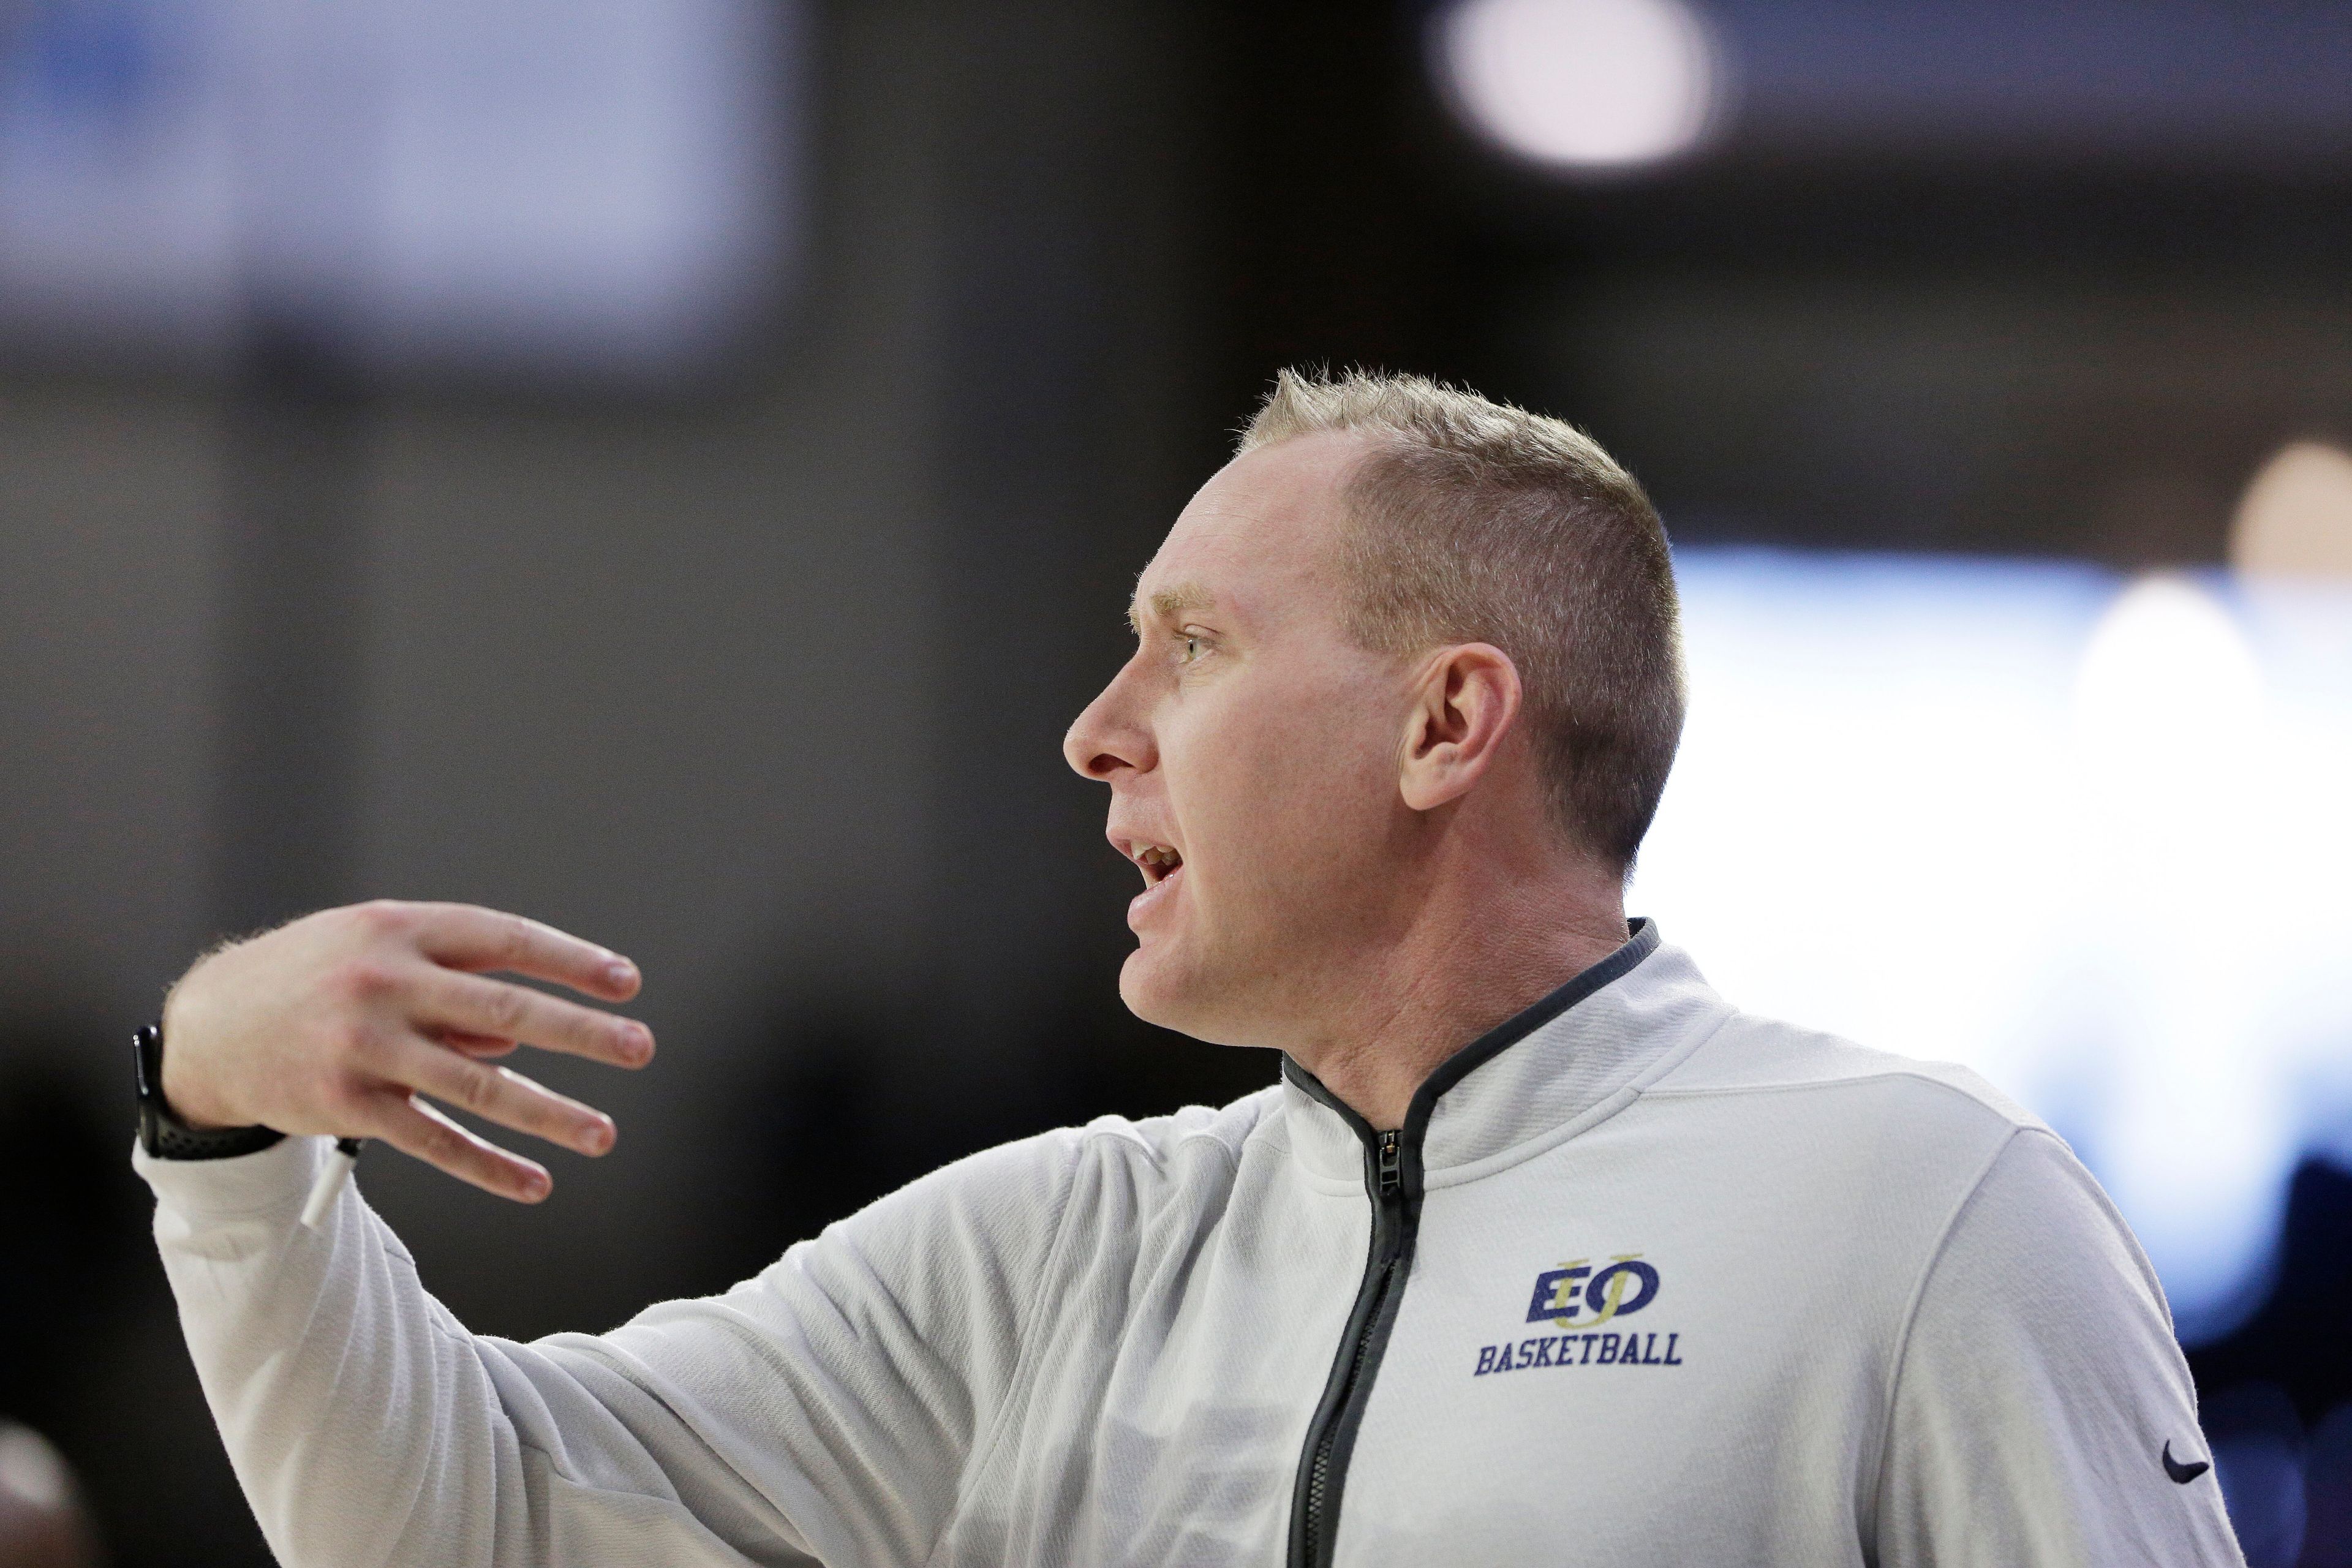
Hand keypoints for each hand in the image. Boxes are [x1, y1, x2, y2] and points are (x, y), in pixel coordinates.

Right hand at [159, 901, 652, 1202]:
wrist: (213, 1024)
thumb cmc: (320, 975)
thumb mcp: (380, 950)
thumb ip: (454, 984)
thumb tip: (522, 1037)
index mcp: (401, 928)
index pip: (505, 938)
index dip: (570, 959)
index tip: (625, 982)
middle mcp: (384, 983)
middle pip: (503, 1008)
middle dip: (579, 1031)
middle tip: (640, 1047)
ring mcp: (366, 1047)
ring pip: (477, 1085)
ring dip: (548, 1112)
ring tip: (603, 1133)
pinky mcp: (348, 1105)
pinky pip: (434, 1141)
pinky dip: (488, 1166)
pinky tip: (535, 1182)